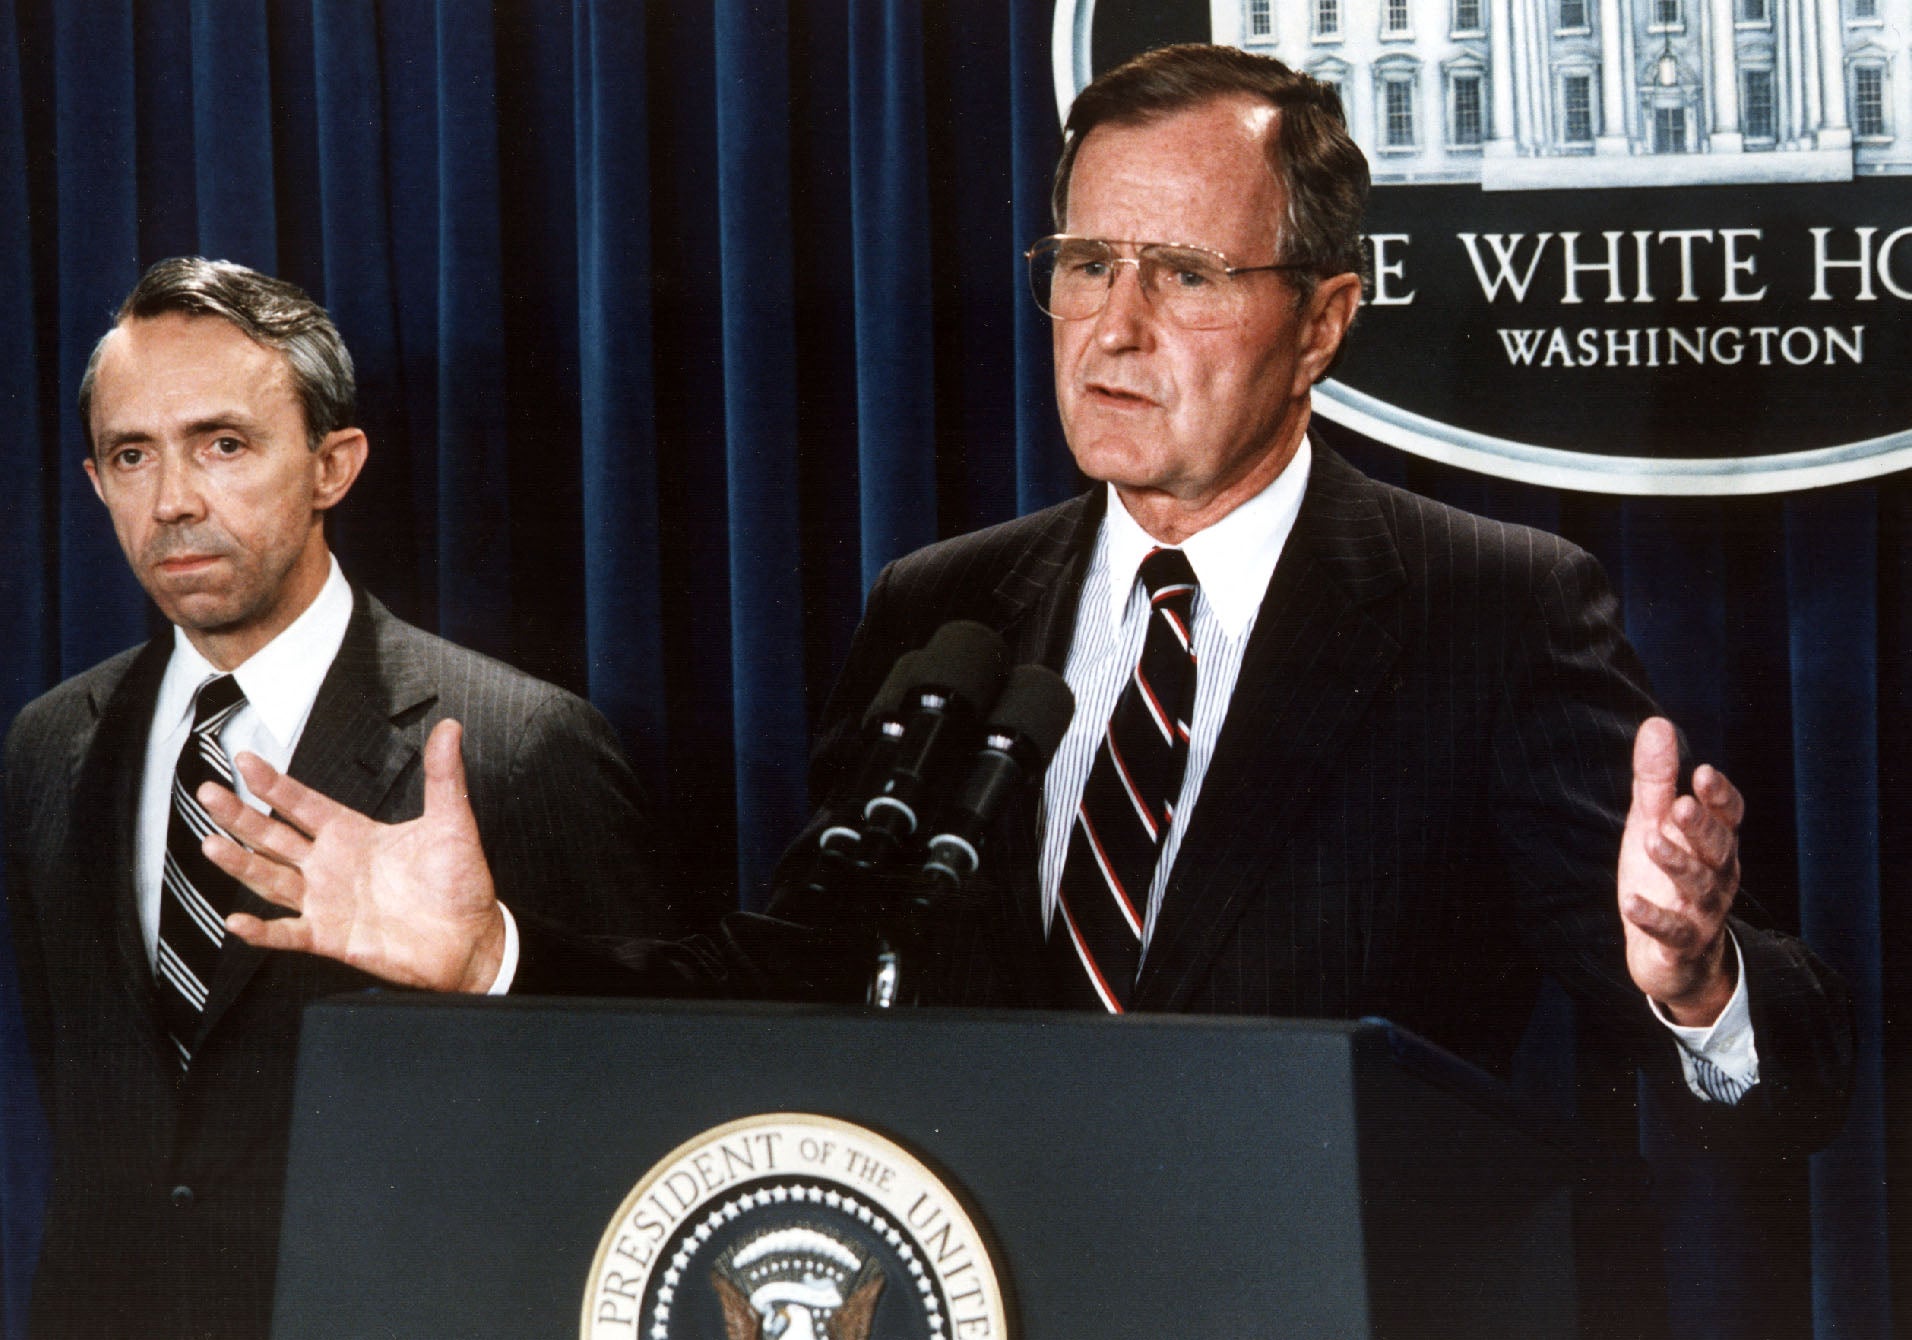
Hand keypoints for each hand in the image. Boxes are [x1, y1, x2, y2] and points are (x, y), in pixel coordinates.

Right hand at [199, 719, 505, 992]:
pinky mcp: (331, 938)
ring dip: (240, 863)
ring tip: (210, 844)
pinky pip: (288, 934)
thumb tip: (451, 728)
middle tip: (208, 791)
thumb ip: (444, 776)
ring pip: (271, 879)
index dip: (274, 783)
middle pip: (274, 836)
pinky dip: (262, 931)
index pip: (303, 803)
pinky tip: (237, 922)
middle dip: (240, 815)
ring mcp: (327, 902)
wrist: (473, 938)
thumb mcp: (452, 822)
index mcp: (353, 833)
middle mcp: (331, 865)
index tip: (244, 758)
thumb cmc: (460, 882)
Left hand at [1617, 716, 1742, 1024]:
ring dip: (1677, 863)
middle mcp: (1717, 875)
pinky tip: (1631, 902)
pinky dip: (1654, 917)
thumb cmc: (1664, 878)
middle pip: (1718, 848)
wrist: (1670, 956)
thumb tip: (1657, 722)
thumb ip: (1657, 780)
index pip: (1729, 817)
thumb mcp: (1655, 824)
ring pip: (1699, 887)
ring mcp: (1702, 912)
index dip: (1720, 797)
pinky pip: (1672, 932)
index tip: (1703, 772)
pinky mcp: (1681, 945)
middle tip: (1682, 804)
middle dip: (1702, 826)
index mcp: (1715, 844)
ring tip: (1651, 840)